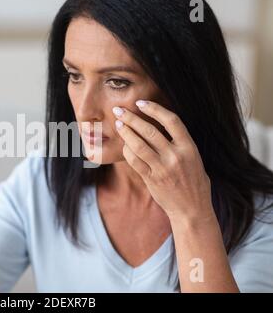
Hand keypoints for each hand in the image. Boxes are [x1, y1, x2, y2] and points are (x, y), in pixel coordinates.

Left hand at [112, 100, 212, 220]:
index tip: (141, 103)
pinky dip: (127, 151)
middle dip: (132, 118)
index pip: (172, 121)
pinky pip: (135, 161)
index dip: (155, 109)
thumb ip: (179, 143)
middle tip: (119, 110)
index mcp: (189, 147)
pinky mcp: (152, 179)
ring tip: (118, 124)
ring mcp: (163, 168)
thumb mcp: (193, 159)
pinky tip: (124, 145)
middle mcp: (176, 156)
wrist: (192, 209)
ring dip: (126, 132)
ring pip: (139, 145)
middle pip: (150, 131)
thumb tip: (160, 125)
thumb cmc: (193, 182)